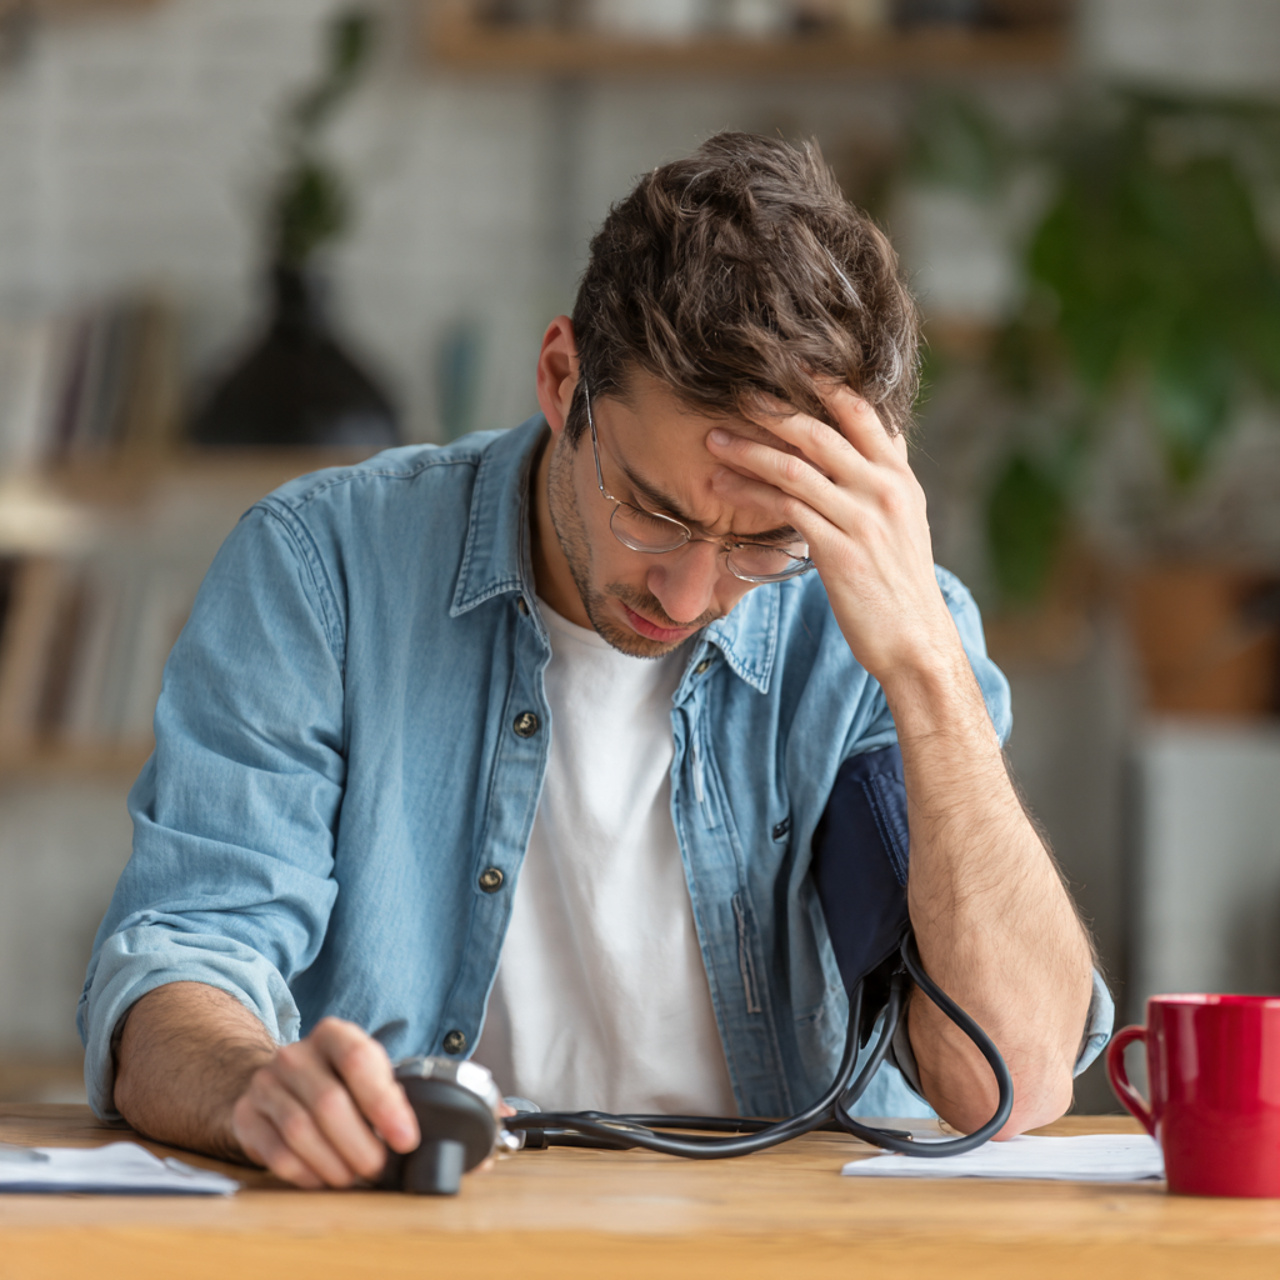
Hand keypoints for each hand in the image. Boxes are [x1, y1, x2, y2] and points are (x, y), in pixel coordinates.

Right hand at [231, 1016, 419, 1188]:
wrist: (278, 1083)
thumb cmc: (337, 1081)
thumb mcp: (366, 1075)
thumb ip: (387, 1094)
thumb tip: (404, 1132)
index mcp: (332, 1035)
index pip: (357, 1059)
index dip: (384, 1103)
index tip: (405, 1139)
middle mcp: (294, 1055)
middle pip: (329, 1102)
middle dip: (360, 1144)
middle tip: (377, 1168)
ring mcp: (265, 1084)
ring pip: (300, 1131)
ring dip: (333, 1164)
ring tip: (352, 1177)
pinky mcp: (245, 1116)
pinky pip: (276, 1154)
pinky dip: (306, 1174)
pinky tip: (323, 1180)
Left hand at [706, 388, 956, 683]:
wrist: (916, 640)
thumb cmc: (901, 582)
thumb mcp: (906, 519)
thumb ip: (886, 476)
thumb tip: (881, 435)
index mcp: (898, 476)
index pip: (861, 412)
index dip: (823, 383)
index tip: (786, 363)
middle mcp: (883, 489)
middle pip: (819, 431)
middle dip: (771, 409)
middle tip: (733, 392)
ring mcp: (862, 519)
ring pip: (794, 468)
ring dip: (748, 451)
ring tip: (712, 441)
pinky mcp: (839, 551)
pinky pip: (785, 509)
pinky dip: (750, 494)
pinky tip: (723, 488)